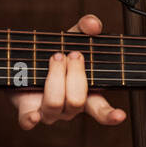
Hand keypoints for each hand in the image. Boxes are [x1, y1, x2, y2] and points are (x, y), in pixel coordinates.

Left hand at [11, 14, 126, 129]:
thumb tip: (93, 24)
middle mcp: (69, 108)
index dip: (111, 115)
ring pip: (55, 104)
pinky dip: (31, 118)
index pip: (102, 111)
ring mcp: (50, 112)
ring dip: (55, 77)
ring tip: (55, 57)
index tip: (119, 115)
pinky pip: (28, 121)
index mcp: (86, 96)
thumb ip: (85, 29)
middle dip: (75, 74)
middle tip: (72, 54)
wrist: (25, 63)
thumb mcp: (72, 38)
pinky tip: (34, 114)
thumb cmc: (56, 54)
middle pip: (77, 101)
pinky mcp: (28, 112)